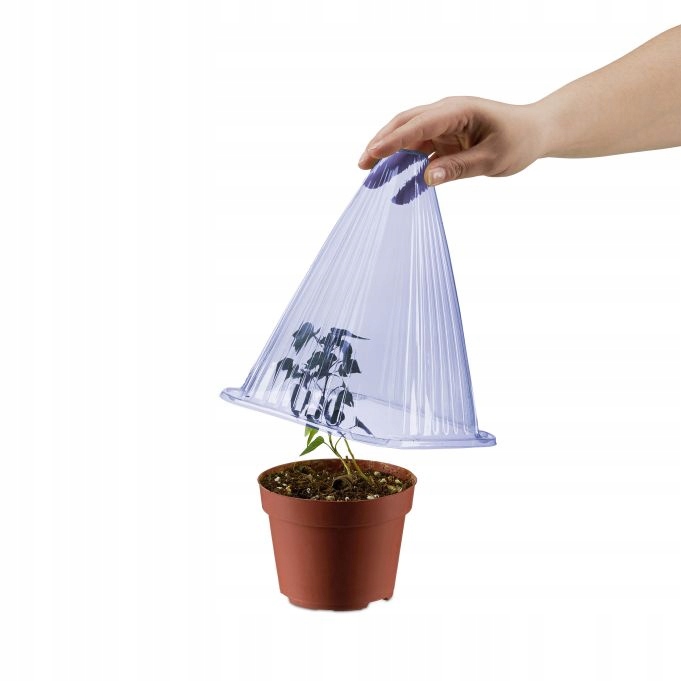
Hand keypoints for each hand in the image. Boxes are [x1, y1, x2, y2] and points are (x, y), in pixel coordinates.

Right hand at [358, 97, 544, 185]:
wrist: (536, 132)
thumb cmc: (519, 140)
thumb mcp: (492, 159)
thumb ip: (458, 168)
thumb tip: (425, 178)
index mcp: (459, 110)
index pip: (419, 124)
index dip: (394, 140)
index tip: (373, 154)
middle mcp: (447, 113)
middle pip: (405, 124)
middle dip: (382, 143)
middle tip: (362, 165)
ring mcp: (445, 125)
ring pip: (409, 136)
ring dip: (390, 154)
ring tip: (370, 174)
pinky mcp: (446, 138)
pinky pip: (421, 151)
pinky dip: (407, 166)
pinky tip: (398, 186)